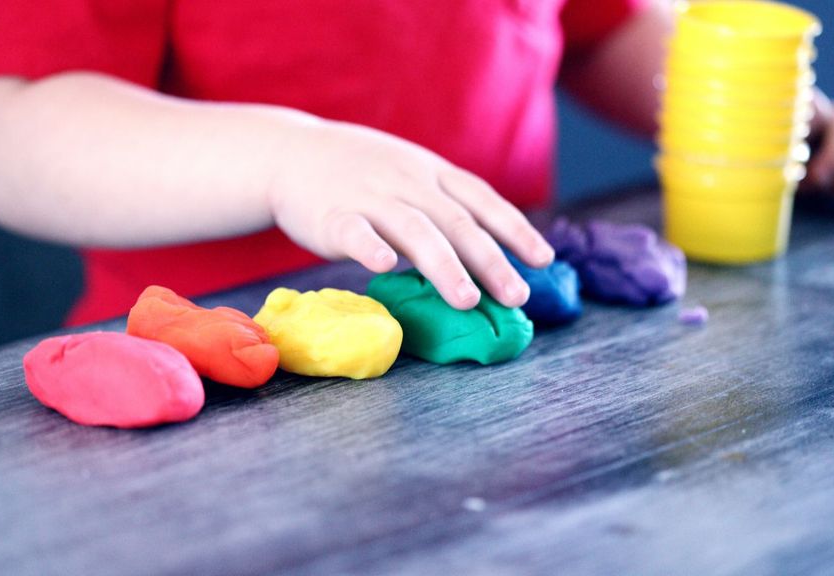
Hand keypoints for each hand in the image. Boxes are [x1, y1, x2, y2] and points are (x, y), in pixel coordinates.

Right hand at [267, 118, 553, 309]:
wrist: (289, 153)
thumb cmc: (359, 172)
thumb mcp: (409, 173)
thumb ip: (443, 204)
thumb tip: (491, 251)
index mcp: (430, 173)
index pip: (482, 200)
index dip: (515, 229)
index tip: (544, 260)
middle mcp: (407, 182)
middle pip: (457, 222)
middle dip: (491, 260)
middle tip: (516, 296)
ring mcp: (370, 197)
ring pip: (414, 230)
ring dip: (444, 266)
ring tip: (467, 300)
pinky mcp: (331, 215)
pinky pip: (354, 231)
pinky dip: (371, 247)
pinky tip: (386, 266)